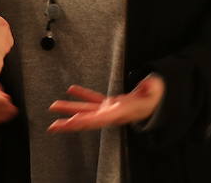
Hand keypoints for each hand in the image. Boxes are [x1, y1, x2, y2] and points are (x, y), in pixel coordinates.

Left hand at [47, 75, 164, 132]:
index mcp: (120, 113)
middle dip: (70, 124)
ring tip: (54, 106)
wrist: (157, 105)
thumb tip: (149, 84)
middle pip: (87, 120)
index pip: (99, 119)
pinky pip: (93, 99)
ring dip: (70, 108)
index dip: (84, 121)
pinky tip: (71, 90)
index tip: (70, 122)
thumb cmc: (155, 99)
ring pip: (86, 110)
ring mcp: (109, 109)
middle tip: (52, 126)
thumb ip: (151, 89)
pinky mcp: (110, 104)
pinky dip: (82, 94)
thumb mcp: (155, 93)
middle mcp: (111, 114)